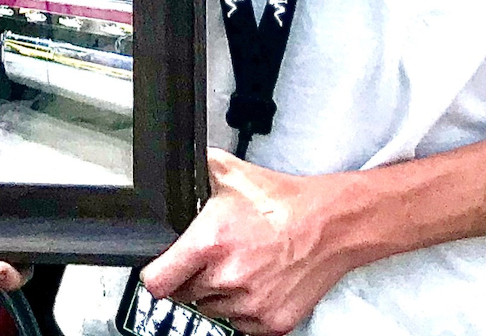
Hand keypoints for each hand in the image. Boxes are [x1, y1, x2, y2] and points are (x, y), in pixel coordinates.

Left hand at [140, 150, 363, 335]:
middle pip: (185, 295)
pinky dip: (244, 307)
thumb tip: (181, 165)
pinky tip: (258, 281)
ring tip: (242, 264)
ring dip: (219, 293)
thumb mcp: (233, 174)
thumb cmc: (283, 201)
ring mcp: (249, 305)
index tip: (161, 270)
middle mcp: (226, 278)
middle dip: (193, 277)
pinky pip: (240, 324)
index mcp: (210, 243)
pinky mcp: (271, 323)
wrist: (329, 225)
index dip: (156, 275)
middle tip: (216, 256)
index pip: (157, 282)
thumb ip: (200, 171)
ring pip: (213, 310)